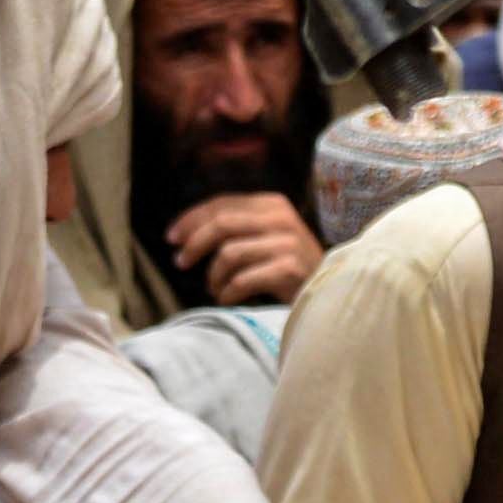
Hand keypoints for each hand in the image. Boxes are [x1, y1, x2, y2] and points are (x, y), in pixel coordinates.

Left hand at [164, 194, 325, 310]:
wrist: (331, 292)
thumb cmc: (290, 267)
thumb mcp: (267, 236)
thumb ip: (238, 227)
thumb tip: (187, 233)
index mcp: (271, 203)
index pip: (221, 204)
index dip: (191, 219)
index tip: (171, 237)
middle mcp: (280, 217)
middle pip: (221, 224)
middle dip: (194, 244)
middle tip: (180, 262)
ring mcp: (287, 243)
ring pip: (228, 253)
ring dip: (213, 276)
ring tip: (214, 289)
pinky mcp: (289, 269)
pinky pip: (242, 279)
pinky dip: (228, 292)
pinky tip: (227, 298)